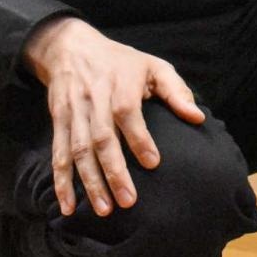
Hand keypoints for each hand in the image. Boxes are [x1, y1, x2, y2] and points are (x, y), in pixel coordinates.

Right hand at [21, 16, 204, 216]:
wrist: (71, 47)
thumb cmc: (122, 62)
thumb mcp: (153, 66)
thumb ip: (177, 91)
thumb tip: (198, 118)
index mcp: (119, 84)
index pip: (126, 112)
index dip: (138, 138)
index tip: (153, 163)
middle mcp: (94, 99)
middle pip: (101, 137)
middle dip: (113, 171)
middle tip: (128, 201)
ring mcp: (74, 112)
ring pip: (78, 150)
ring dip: (89, 182)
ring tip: (104, 209)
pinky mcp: (58, 122)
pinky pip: (58, 154)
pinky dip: (61, 181)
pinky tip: (68, 205)